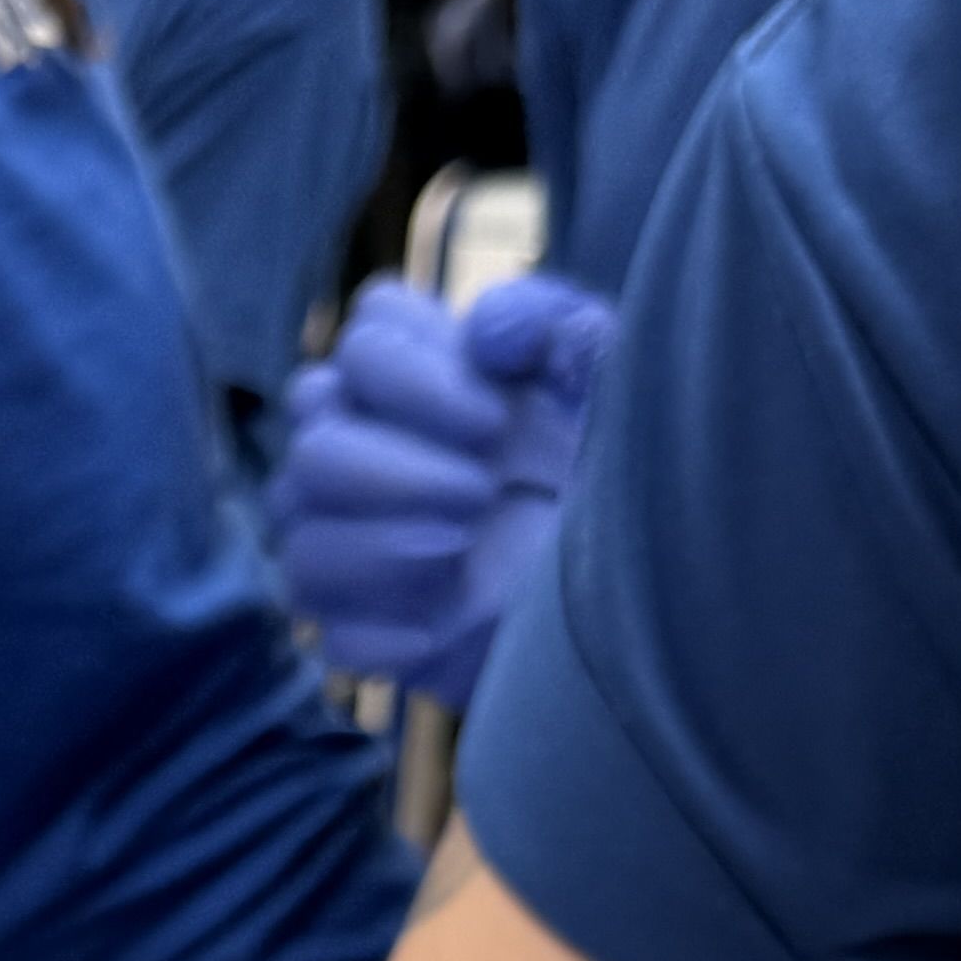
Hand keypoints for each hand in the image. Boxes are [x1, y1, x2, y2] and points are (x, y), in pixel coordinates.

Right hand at [275, 271, 616, 702]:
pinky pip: (330, 637)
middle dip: (393, 470)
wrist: (657, 585)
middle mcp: (375, 457)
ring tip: (459, 550)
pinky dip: (381, 635)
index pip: (364, 341)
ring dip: (378, 549)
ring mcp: (365, 552)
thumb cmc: (626, 468)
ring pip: (302, 547)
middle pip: (310, 446)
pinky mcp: (377, 638)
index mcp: (427, 380)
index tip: (495, 419)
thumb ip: (555, 323)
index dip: (409, 373)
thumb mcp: (617, 376)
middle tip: (481, 493)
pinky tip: (439, 626)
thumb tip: (484, 334)